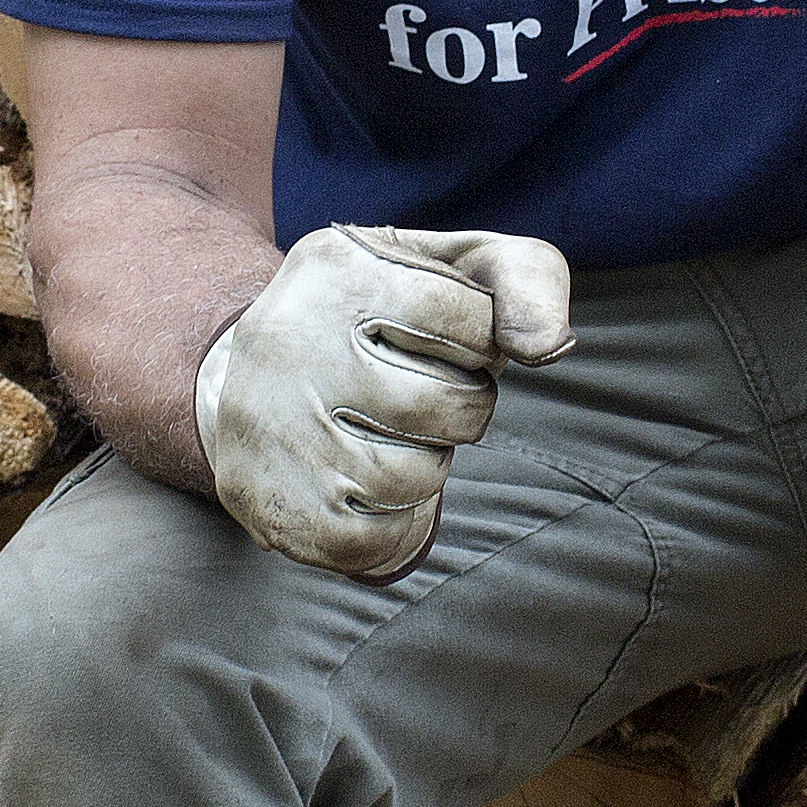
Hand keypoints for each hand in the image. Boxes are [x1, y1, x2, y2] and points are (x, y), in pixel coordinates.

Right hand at [194, 225, 577, 576]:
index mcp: (336, 266)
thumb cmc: (387, 323)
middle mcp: (287, 338)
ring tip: (393, 439)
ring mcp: (269, 424)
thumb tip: (549, 345)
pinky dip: (395, 523)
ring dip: (430, 467)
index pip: (467, 316)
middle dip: (464, 408)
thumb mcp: (452, 272)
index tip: (451, 340)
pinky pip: (372, 541)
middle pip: (446, 403)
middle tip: (425, 397)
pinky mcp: (265, 499)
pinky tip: (368, 488)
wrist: (257, 383)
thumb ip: (525, 279)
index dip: (482, 341)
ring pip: (414, 476)